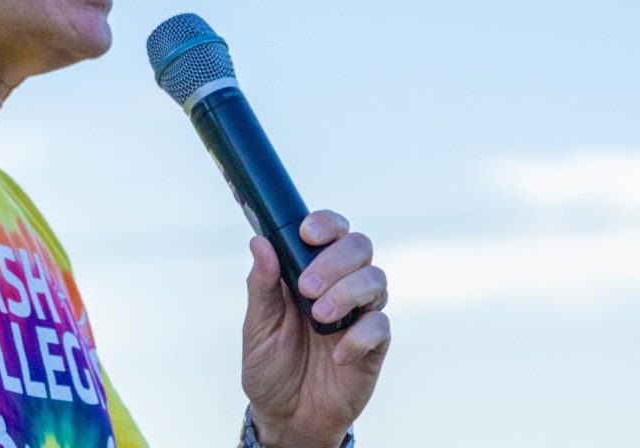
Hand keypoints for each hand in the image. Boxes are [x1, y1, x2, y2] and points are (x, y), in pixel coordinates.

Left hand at [241, 211, 389, 447]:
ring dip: (347, 292)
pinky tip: (337, 354)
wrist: (287, 415)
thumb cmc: (271, 364)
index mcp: (311, 271)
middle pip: (359, 247)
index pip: (332, 232)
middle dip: (334, 261)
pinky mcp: (374, 345)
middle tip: (306, 288)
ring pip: (376, 279)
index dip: (326, 224)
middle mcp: (341, 285)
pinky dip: (359, 336)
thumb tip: (259, 242)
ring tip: (319, 317)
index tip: (307, 234)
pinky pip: (381, 326)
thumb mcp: (258, 324)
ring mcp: (360, 313)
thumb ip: (262, 284)